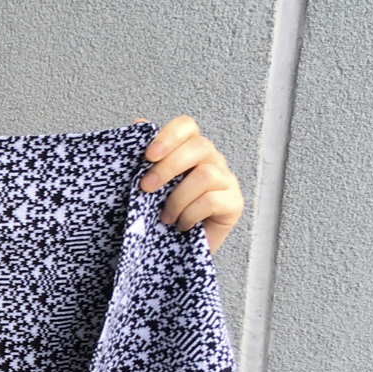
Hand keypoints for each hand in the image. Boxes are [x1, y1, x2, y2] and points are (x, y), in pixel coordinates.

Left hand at [134, 116, 243, 254]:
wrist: (176, 248)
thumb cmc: (164, 211)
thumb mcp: (149, 185)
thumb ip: (145, 157)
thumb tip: (139, 124)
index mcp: (190, 149)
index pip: (187, 126)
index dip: (168, 136)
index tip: (148, 156)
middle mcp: (211, 160)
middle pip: (198, 146)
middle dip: (168, 167)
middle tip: (146, 187)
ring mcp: (226, 180)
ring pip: (205, 175)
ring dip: (178, 198)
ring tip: (165, 216)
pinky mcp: (233, 203)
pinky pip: (211, 200)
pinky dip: (190, 214)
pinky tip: (182, 224)